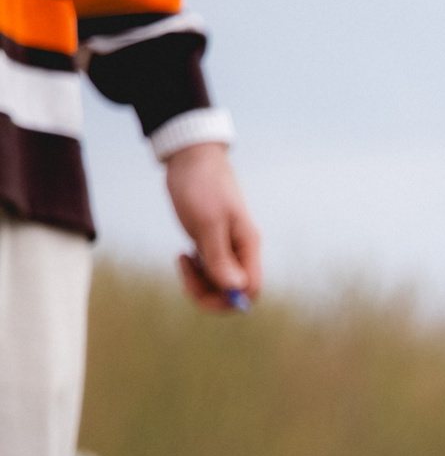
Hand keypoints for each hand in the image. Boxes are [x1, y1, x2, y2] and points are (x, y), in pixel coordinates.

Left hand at [164, 142, 259, 311]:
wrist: (190, 158)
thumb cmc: (202, 185)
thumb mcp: (207, 221)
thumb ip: (220, 256)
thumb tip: (235, 289)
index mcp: (248, 246)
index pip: (251, 289)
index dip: (230, 298)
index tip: (203, 286)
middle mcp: (241, 251)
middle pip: (234, 291)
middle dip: (209, 293)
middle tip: (185, 273)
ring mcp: (226, 248)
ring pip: (219, 283)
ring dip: (199, 282)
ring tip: (182, 260)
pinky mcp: (211, 243)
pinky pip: (209, 271)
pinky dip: (195, 271)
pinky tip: (183, 255)